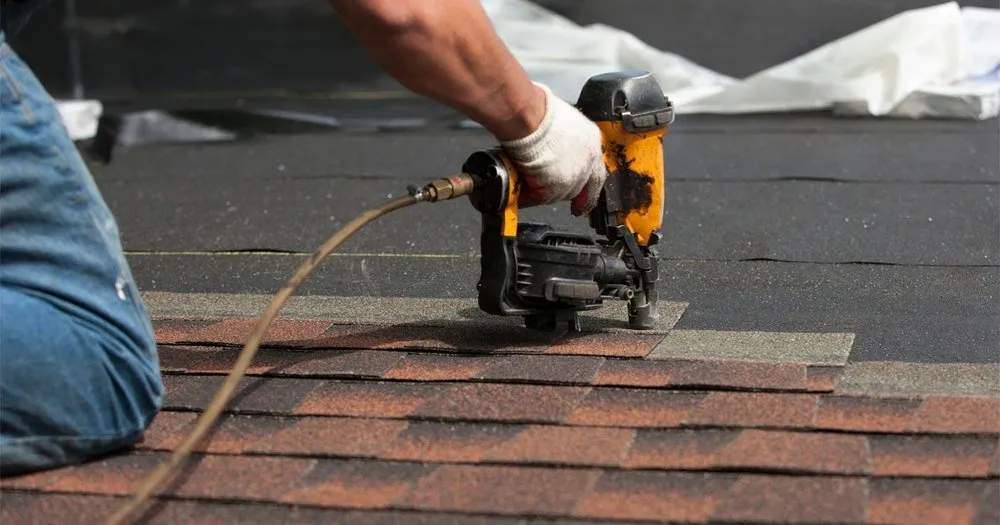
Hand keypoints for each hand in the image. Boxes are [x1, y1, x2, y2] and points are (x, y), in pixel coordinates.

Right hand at [499, 83, 606, 215]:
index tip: (583, 199)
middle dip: (564, 190)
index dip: (588, 188)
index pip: (596, 172)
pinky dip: (534, 195)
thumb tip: (557, 149)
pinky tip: (525, 189)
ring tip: (531, 186)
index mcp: (591, 141)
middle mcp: (588, 159)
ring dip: (546, 192)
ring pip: (562, 193)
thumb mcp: (564, 122)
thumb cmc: (540, 112)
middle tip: (550, 191)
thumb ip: (566, 141)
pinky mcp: (559, 184)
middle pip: (580, 186)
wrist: (529, 116)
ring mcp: (575, 173)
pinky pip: (545, 196)